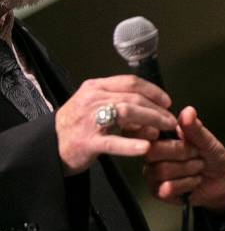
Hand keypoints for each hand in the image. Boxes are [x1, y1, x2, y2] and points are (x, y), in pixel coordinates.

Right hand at [55, 75, 176, 174]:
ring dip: (150, 120)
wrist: (48, 147)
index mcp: (95, 87)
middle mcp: (92, 99)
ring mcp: (88, 120)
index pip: (131, 82)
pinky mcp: (86, 141)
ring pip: (127, 112)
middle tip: (170, 120)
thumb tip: (155, 119)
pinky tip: (145, 147)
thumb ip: (125, 110)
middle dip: (157, 109)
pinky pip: (112, 142)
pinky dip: (130, 144)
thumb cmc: (78, 127)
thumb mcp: (98, 109)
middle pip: (133, 97)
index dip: (153, 91)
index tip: (167, 101)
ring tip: (164, 129)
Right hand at [144, 106, 224, 213]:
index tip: (179, 139)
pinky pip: (167, 188)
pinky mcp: (158, 192)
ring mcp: (153, 175)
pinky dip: (188, 183)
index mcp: (161, 139)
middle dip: (182, 153)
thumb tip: (188, 111)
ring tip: (198, 167)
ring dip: (189, 169)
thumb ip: (195, 128)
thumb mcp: (207, 140)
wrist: (223, 180)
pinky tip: (194, 180)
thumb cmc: (212, 156)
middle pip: (152, 152)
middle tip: (196, 154)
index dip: (160, 135)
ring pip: (162, 170)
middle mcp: (153, 156)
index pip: (146, 134)